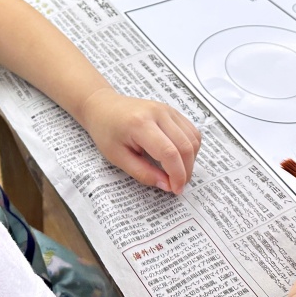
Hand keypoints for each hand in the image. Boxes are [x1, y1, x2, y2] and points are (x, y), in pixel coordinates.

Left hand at [77, 89, 200, 193]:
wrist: (102, 106)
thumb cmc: (106, 131)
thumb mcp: (118, 157)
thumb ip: (143, 173)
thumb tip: (167, 185)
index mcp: (140, 124)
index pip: (169, 152)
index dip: (177, 175)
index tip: (175, 189)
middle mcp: (158, 113)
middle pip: (185, 146)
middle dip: (186, 171)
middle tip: (178, 185)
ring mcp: (167, 109)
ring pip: (193, 139)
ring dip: (190, 160)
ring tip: (178, 173)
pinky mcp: (172, 110)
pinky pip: (191, 131)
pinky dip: (191, 148)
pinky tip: (179, 158)